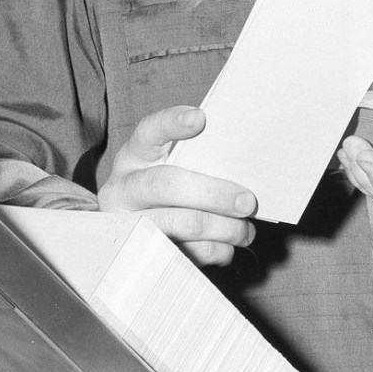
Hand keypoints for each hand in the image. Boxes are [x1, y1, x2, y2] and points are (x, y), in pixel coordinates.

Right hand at [97, 105, 257, 265]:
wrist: (135, 237)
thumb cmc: (168, 194)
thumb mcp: (172, 171)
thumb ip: (199, 162)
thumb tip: (246, 166)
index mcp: (135, 157)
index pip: (149, 131)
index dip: (171, 124)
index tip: (199, 118)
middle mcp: (124, 188)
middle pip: (167, 184)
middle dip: (214, 194)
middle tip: (248, 202)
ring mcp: (130, 223)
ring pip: (181, 224)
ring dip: (224, 228)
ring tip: (246, 230)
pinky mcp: (144, 253)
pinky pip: (187, 253)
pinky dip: (218, 251)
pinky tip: (228, 246)